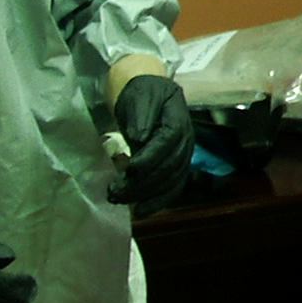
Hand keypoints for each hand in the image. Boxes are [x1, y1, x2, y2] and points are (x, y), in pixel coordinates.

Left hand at [107, 74, 194, 215]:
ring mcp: (182, 156)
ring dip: (146, 195)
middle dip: (142, 183)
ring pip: (171, 182)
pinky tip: (140, 210)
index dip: (150, 158)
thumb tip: (140, 139)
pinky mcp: (175, 167)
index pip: (167, 143)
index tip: (128, 169)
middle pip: (169, 167)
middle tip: (115, 192)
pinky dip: (158, 202)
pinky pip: (172, 188)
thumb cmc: (142, 92)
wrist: (149, 92)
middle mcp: (185, 141)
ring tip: (119, 200)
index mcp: (178, 120)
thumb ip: (142, 116)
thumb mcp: (140, 95)